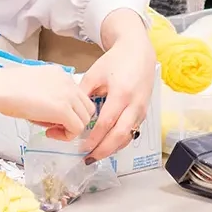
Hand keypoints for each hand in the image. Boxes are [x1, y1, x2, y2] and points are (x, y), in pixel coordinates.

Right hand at [0, 65, 98, 140]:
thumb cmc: (6, 89)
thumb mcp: (34, 88)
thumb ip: (48, 97)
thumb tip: (52, 116)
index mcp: (60, 74)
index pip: (78, 96)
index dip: (69, 110)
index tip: (53, 117)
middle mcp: (68, 82)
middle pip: (86, 107)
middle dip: (74, 119)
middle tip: (54, 126)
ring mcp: (68, 95)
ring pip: (85, 119)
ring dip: (70, 128)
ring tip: (50, 130)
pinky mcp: (63, 110)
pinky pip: (77, 129)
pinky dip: (66, 136)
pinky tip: (50, 133)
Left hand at [77, 13, 157, 159]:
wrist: (138, 52)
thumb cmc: (116, 61)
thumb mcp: (94, 74)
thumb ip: (82, 94)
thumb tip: (69, 113)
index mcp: (121, 93)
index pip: (106, 123)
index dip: (94, 138)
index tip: (82, 147)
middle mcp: (134, 104)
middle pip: (120, 135)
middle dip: (103, 150)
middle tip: (88, 158)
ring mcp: (141, 110)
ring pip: (128, 137)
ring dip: (112, 150)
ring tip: (95, 156)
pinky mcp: (143, 113)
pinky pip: (132, 133)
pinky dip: (119, 142)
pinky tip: (107, 146)